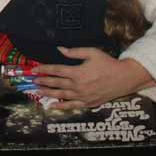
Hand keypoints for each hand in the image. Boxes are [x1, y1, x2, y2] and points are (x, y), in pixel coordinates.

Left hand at [35, 50, 150, 109]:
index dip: (44, 69)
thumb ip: (74, 52)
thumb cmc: (108, 63)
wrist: (123, 78)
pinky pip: (71, 105)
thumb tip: (60, 49)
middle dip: (43, 81)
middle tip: (32, 80)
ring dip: (47, 93)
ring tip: (37, 91)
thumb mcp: (92, 53)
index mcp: (78, 72)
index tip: (34, 69)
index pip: (56, 70)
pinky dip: (60, 106)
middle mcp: (78, 85)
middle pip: (56, 83)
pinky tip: (52, 105)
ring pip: (60, 95)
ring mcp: (82, 96)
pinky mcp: (87, 103)